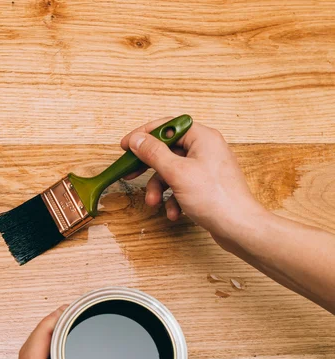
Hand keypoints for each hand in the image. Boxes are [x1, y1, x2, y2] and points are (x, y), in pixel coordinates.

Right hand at [121, 118, 268, 245]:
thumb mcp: (177, 173)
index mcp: (202, 137)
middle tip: (130, 173)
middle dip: (149, 168)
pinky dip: (174, 199)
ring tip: (154, 202)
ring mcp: (207, 169)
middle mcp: (206, 149)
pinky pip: (183, 187)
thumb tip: (137, 139)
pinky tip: (174, 213)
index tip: (126, 147)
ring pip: (173, 172)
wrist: (238, 227)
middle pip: (168, 151)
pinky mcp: (207, 187)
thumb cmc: (215, 198)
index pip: (167, 127)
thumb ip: (154, 154)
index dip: (144, 135)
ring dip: (160, 188)